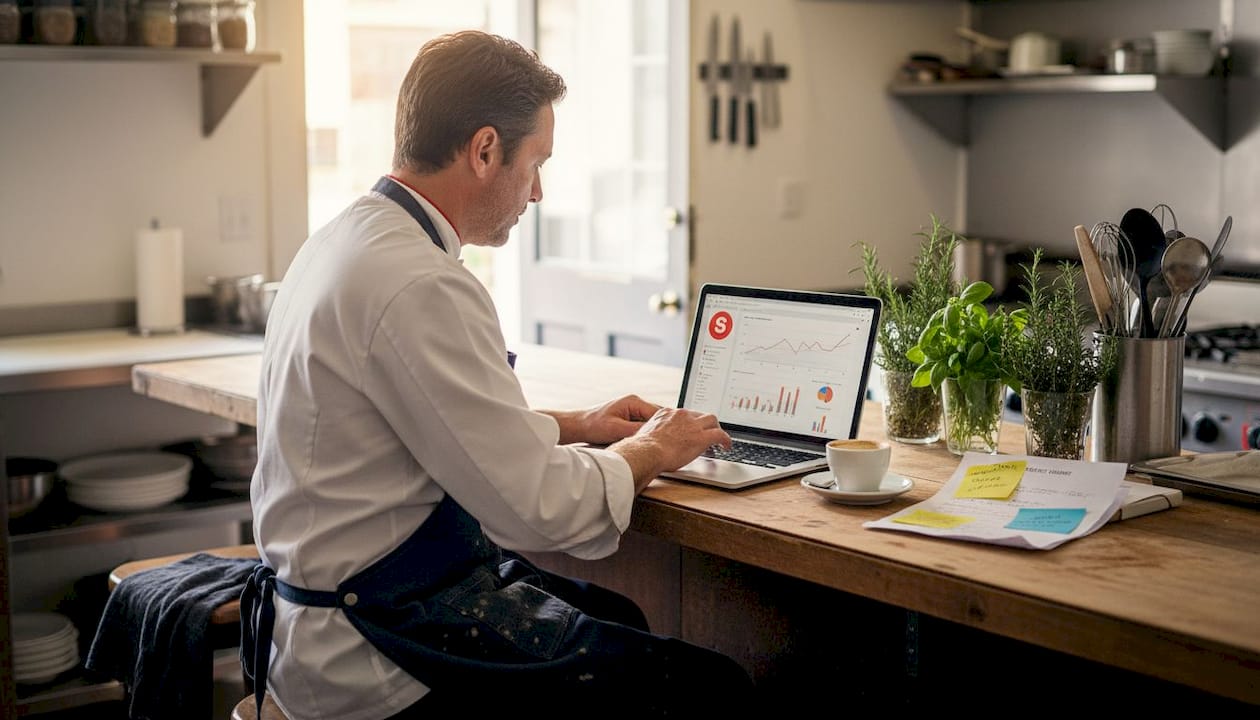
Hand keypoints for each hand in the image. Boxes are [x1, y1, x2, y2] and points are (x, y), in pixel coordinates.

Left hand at [553, 394, 660, 445]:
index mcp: (634, 402)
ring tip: (656, 446)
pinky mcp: (629, 420)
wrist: (578, 427)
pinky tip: (645, 445)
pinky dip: (645, 436)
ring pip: (651, 424)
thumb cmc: (593, 426)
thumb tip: (654, 436)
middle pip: (657, 418)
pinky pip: (643, 427)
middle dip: (661, 431)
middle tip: (666, 445)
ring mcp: (632, 412)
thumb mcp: (616, 429)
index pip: (659, 413)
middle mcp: (635, 404)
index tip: (671, 439)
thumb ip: (636, 431)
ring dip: (652, 434)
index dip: (666, 427)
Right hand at [610, 407, 730, 491]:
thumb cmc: (642, 449)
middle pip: (699, 414)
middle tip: (707, 432)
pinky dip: (725, 440)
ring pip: (712, 420)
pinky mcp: (701, 437)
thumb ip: (652, 434)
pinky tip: (726, 447)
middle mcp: (681, 414)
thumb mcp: (645, 435)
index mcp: (666, 413)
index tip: (691, 428)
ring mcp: (692, 425)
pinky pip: (719, 435)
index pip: (684, 414)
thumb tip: (649, 442)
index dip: (690, 422)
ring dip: (716, 428)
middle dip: (705, 423)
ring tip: (719, 439)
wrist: (647, 452)